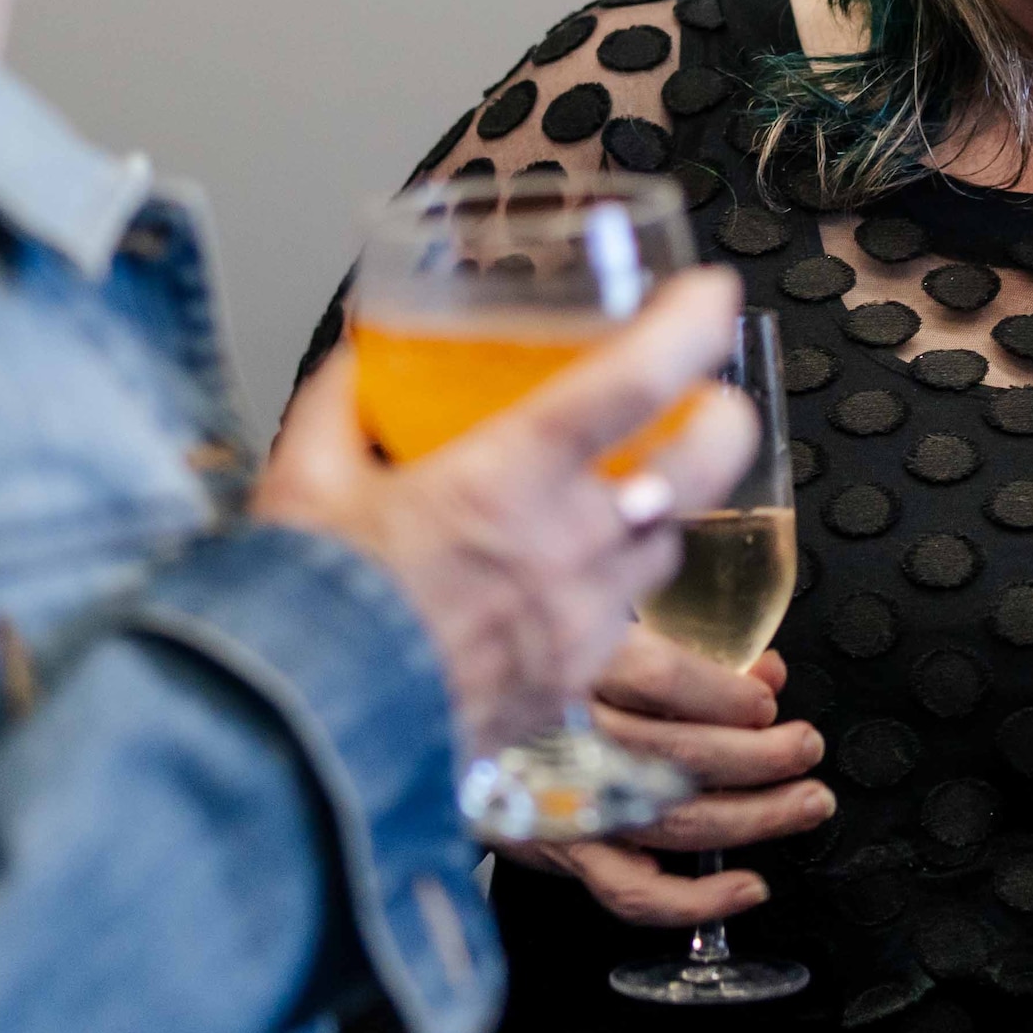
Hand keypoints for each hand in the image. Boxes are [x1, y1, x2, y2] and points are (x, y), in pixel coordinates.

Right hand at [257, 272, 755, 749]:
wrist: (307, 737)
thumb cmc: (309, 611)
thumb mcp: (306, 481)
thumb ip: (341, 404)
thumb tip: (359, 359)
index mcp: (510, 475)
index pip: (637, 379)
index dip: (692, 326)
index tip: (711, 296)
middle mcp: (568, 542)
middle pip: (705, 465)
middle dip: (726, 421)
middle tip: (714, 400)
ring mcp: (582, 618)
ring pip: (669, 548)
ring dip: (663, 511)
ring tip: (632, 491)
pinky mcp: (573, 680)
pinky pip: (623, 622)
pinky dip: (612, 589)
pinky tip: (571, 580)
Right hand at [505, 634, 831, 925]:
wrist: (433, 727)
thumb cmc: (529, 677)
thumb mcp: (596, 633)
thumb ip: (685, 648)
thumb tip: (765, 670)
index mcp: (568, 666)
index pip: (660, 679)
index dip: (727, 693)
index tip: (766, 697)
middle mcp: (566, 738)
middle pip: (682, 754)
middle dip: (762, 756)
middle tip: (805, 747)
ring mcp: (568, 805)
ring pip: (676, 820)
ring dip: (757, 817)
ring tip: (807, 802)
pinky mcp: (564, 854)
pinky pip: (634, 893)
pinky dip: (699, 900)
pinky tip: (747, 887)